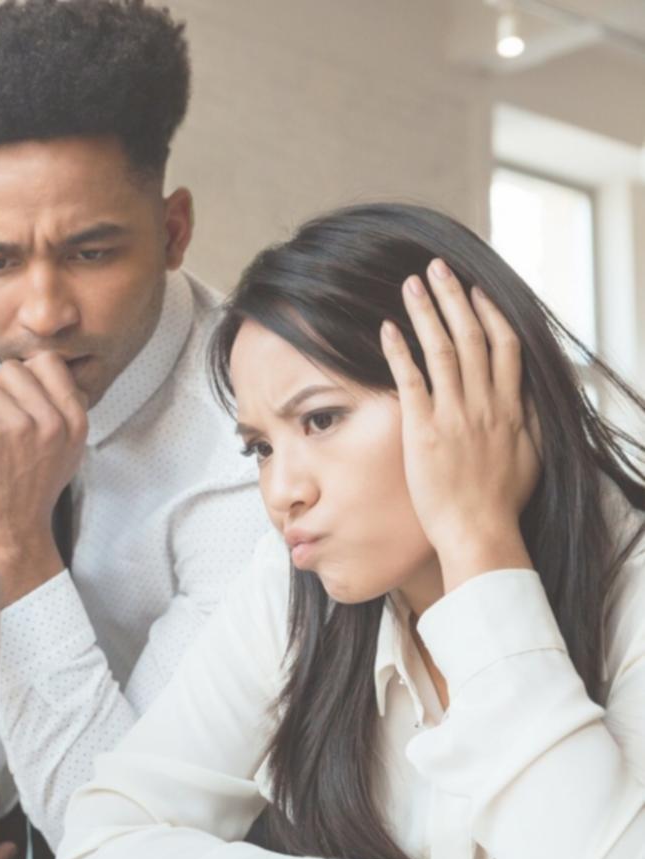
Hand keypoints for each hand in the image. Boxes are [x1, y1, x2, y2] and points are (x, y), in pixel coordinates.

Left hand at [0, 352, 88, 604]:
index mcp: (74, 420)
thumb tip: (39, 366)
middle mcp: (52, 421)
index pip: (47, 362)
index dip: (25, 376)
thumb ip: (60, 407)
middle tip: (0, 427)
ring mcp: (20, 427)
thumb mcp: (66, 448)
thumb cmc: (31, 489)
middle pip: (11, 370)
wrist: (12, 532)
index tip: (19, 401)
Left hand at [380, 260, 538, 593]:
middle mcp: (485, 403)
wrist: (480, 530)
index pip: (504, 346)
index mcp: (511, 407)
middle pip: (471, 336)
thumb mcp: (531, 456)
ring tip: (410, 284)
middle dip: (453, 298)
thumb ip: (528, 422)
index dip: (488, 314)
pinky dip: (399, 351)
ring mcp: (455, 414)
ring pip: (442, 349)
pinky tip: (387, 328)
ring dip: (425, 312)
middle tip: (436, 268)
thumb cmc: (501, 502)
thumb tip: (526, 399)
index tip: (475, 291)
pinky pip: (411, 380)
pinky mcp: (424, 429)